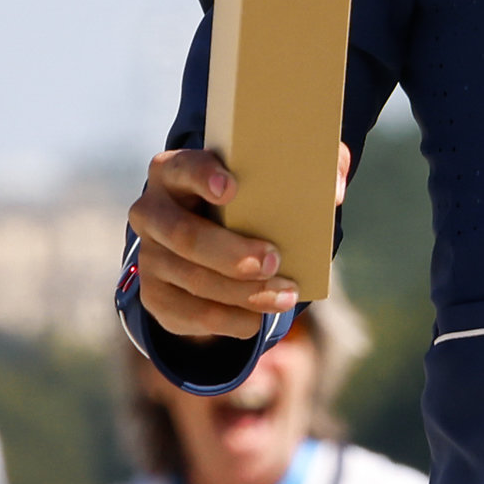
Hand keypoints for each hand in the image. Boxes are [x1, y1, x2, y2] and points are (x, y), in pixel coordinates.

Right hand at [126, 143, 313, 349]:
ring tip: (286, 296)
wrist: (214, 238)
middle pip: (184, 235)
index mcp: (176, 171)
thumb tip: (334, 193)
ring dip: (242, 293)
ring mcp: (149, 256)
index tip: (233, 188)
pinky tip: (257, 318)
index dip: (204, 177)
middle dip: (231, 253)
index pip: (184, 168)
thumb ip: (313, 165)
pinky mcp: (155, 294)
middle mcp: (152, 213)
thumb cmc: (253, 195)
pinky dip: (227, 319)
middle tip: (273, 261)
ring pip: (193, 279)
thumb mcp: (282, 172)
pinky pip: (189, 313)